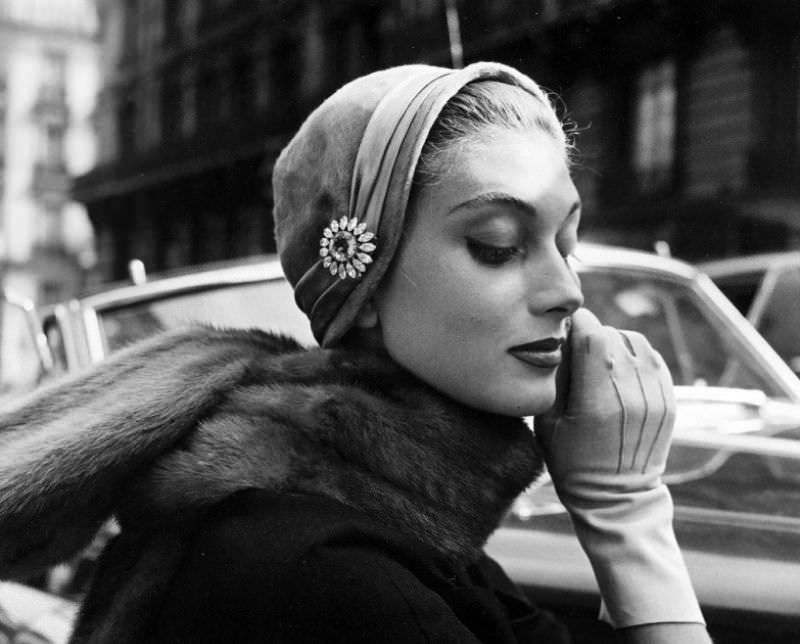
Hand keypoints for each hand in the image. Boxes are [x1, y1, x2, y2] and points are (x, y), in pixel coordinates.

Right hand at [536, 307, 674, 496]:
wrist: (616, 497)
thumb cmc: (572, 462)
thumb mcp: (548, 423)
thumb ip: (555, 378)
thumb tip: (560, 338)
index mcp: (597, 401)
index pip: (593, 335)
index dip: (578, 323)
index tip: (567, 327)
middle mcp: (631, 395)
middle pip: (613, 335)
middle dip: (593, 334)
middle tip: (578, 349)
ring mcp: (654, 398)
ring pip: (636, 342)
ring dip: (615, 343)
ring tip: (600, 361)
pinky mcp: (668, 401)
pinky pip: (653, 359)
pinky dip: (635, 357)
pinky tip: (619, 374)